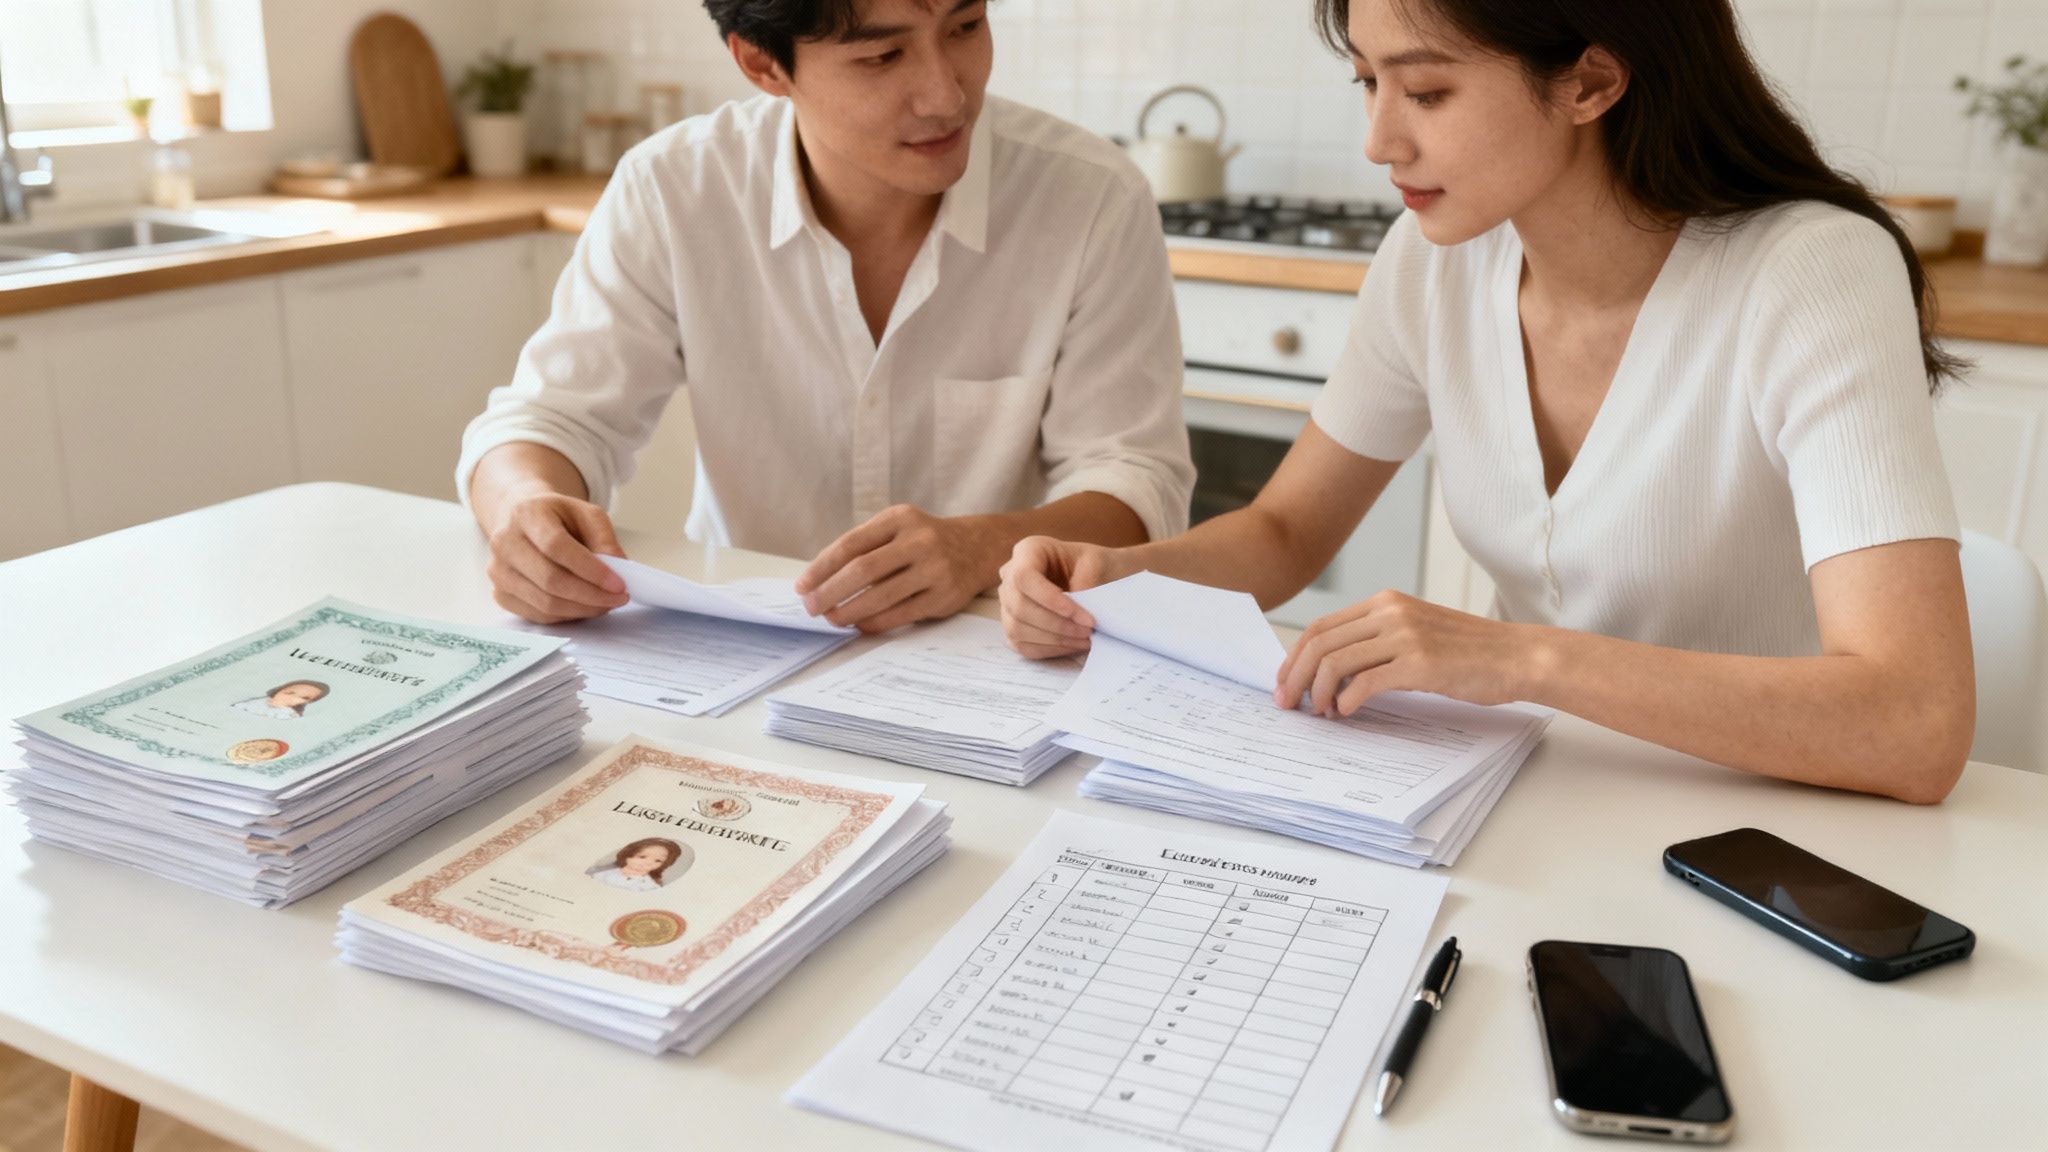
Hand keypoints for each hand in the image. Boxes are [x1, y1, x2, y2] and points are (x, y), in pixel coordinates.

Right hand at [484, 493, 628, 623]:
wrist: (521, 520)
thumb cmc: (556, 517)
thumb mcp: (587, 515)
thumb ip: (605, 539)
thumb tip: (619, 569)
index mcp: (526, 514)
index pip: (556, 547)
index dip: (590, 569)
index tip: (618, 584)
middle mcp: (505, 542)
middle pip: (550, 579)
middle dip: (591, 595)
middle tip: (619, 598)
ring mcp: (498, 571)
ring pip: (545, 602)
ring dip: (582, 609)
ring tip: (606, 603)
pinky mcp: (501, 593)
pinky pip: (538, 614)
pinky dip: (567, 615)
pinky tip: (584, 606)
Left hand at [795, 505, 1003, 632]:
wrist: (978, 548)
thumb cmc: (923, 540)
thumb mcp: (897, 528)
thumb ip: (865, 547)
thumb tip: (820, 581)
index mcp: (900, 519)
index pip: (851, 544)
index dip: (821, 568)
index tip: (802, 586)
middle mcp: (919, 541)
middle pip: (863, 570)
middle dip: (831, 592)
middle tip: (811, 607)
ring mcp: (934, 569)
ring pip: (881, 596)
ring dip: (850, 611)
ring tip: (832, 618)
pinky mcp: (944, 597)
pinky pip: (901, 614)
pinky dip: (875, 622)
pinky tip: (859, 625)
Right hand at [997, 536, 1136, 659]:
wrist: (1097, 577)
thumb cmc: (1095, 566)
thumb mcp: (1096, 565)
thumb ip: (1083, 586)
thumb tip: (1075, 616)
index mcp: (1029, 551)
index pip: (1024, 577)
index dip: (1049, 599)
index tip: (1081, 615)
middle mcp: (1010, 575)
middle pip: (1019, 606)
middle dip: (1057, 624)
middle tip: (1088, 630)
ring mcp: (1008, 603)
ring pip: (1017, 628)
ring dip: (1055, 639)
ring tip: (1085, 638)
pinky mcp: (1013, 626)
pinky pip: (1022, 645)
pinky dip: (1049, 649)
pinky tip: (1073, 644)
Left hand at [1274, 591, 1535, 715]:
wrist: (1516, 656)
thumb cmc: (1469, 652)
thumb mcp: (1416, 632)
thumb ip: (1377, 642)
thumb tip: (1332, 673)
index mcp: (1385, 602)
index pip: (1321, 626)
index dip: (1294, 657)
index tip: (1284, 682)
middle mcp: (1391, 612)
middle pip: (1320, 643)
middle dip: (1295, 677)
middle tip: (1288, 704)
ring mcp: (1405, 635)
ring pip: (1336, 662)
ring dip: (1318, 693)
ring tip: (1321, 713)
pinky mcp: (1420, 663)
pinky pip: (1365, 682)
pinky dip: (1346, 700)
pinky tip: (1346, 712)